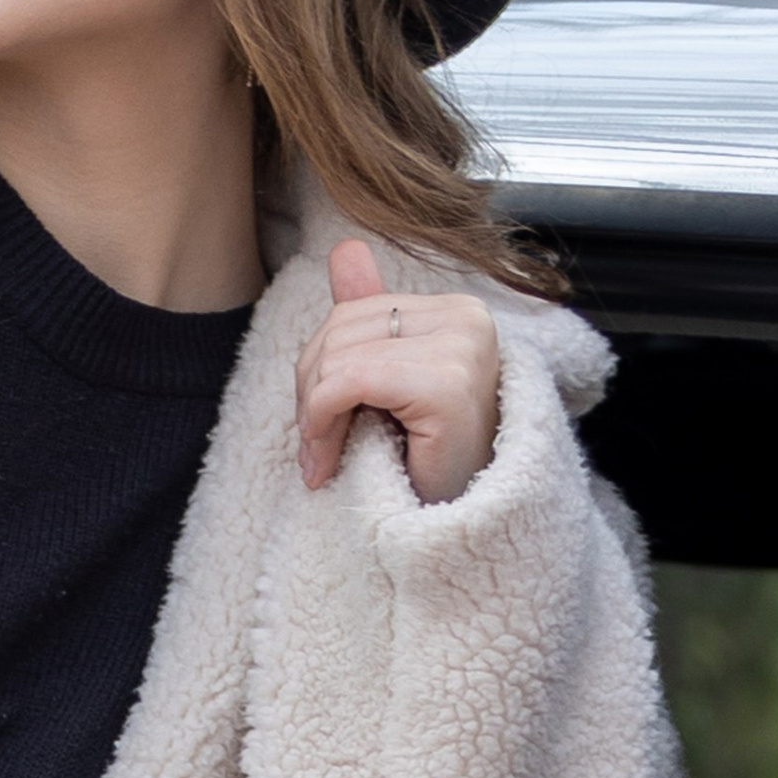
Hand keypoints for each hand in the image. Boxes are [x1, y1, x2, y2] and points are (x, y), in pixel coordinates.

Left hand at [295, 236, 501, 506]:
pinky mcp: (448, 384)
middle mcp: (467, 317)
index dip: (317, 369)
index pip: (351, 313)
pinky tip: (328, 460)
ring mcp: (463, 347)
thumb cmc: (427, 461)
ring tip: (323, 459)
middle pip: (339, 328)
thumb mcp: (390, 383)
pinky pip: (347, 381)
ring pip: (337, 356)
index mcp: (455, 310)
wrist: (459, 528)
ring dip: (313, 416)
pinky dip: (323, 420)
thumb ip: (369, 319)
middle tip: (314, 449)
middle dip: (310, 392)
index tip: (317, 425)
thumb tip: (345, 250)